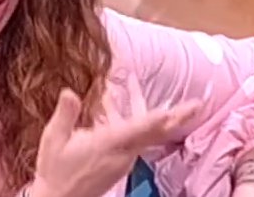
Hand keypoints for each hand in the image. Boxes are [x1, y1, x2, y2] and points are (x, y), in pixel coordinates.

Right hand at [30, 88, 200, 196]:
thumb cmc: (56, 172)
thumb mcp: (54, 140)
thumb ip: (66, 115)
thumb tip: (70, 92)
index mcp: (109, 145)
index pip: (140, 129)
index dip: (159, 118)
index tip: (178, 109)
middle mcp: (122, 153)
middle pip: (155, 131)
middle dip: (177, 117)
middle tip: (198, 104)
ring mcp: (122, 158)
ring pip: (142, 130)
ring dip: (140, 106)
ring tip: (131, 81)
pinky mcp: (118, 161)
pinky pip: (131, 135)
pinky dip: (127, 116)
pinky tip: (109, 102)